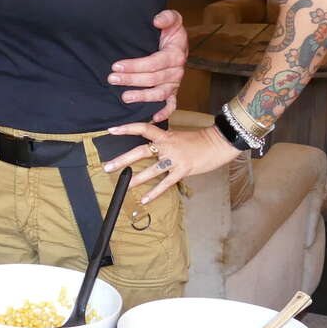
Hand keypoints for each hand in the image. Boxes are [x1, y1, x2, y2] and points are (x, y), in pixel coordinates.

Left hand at [102, 122, 236, 203]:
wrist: (218, 142)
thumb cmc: (199, 140)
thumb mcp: (178, 136)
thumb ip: (164, 142)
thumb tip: (152, 150)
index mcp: (165, 136)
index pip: (143, 128)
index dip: (126, 128)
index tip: (111, 130)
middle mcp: (167, 146)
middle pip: (140, 152)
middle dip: (122, 160)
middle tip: (107, 166)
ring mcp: (174, 159)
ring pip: (151, 170)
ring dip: (136, 179)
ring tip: (124, 186)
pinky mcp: (182, 171)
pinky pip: (165, 183)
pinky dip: (154, 192)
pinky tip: (145, 199)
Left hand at [105, 9, 188, 120]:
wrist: (177, 42)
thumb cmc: (171, 32)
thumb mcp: (172, 19)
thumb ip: (167, 17)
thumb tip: (157, 21)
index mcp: (176, 54)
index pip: (154, 63)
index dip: (135, 65)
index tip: (116, 65)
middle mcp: (177, 71)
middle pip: (153, 79)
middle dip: (131, 80)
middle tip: (112, 79)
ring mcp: (175, 83)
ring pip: (159, 94)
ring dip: (142, 97)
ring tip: (124, 97)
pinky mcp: (173, 92)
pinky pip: (171, 105)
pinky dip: (164, 113)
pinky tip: (152, 118)